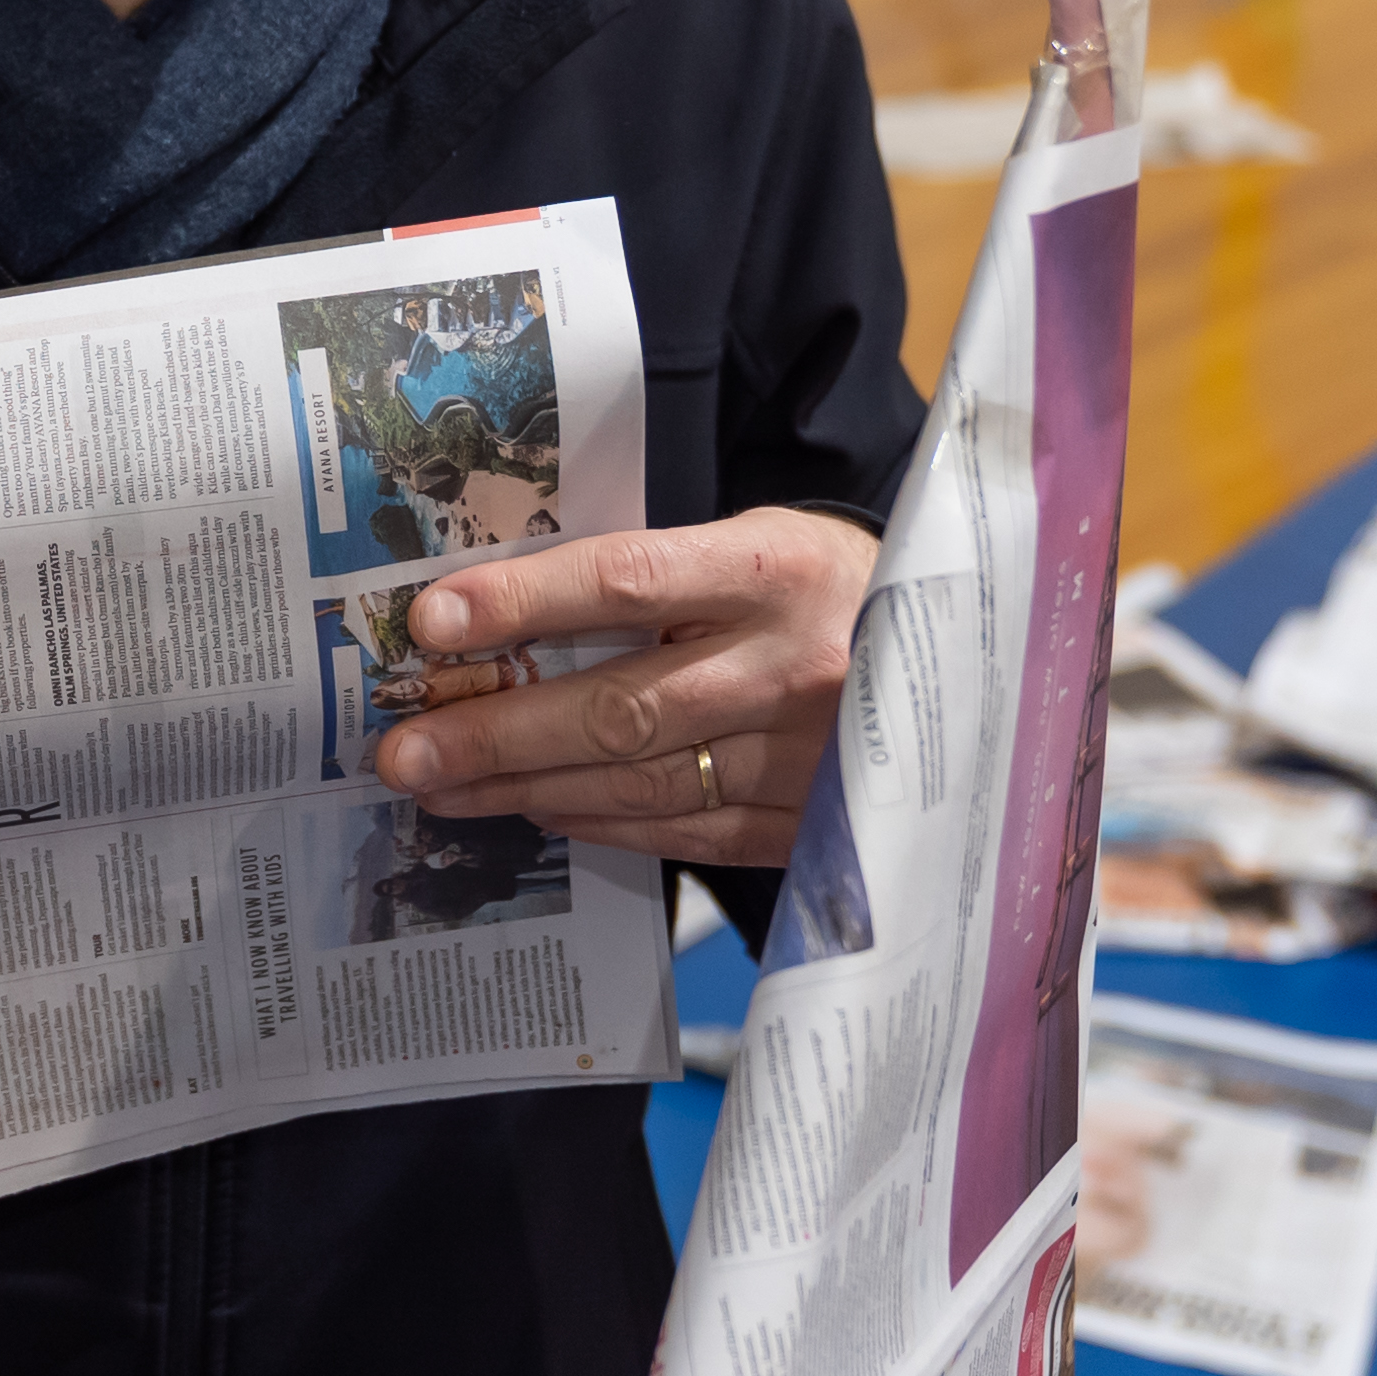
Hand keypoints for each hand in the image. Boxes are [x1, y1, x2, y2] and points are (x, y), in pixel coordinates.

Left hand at [369, 507, 876, 865]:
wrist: (973, 663)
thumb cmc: (827, 588)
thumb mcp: (758, 545)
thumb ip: (655, 573)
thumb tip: (502, 610)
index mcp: (775, 570)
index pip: (626, 580)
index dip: (522, 603)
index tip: (433, 622)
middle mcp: (794, 666)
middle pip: (616, 705)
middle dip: (494, 732)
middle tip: (402, 751)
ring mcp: (808, 757)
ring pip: (638, 781)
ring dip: (524, 788)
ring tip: (440, 786)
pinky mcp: (812, 825)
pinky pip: (681, 830)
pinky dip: (596, 823)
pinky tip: (534, 809)